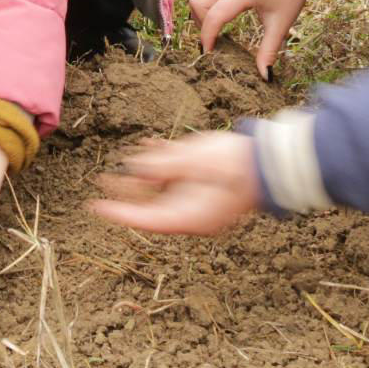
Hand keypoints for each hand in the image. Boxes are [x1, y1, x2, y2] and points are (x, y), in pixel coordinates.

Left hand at [89, 131, 260, 235]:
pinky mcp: (205, 187)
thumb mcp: (196, 160)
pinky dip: (165, 164)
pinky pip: (178, 179)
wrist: (271, 161)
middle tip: (104, 180)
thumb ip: (164, 165)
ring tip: (134, 155)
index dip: (120, 214)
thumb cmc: (237, 163)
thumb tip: (137, 168)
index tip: (97, 207)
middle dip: (129, 191)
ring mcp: (199, 201)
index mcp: (191, 216)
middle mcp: (192, 213)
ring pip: (163, 190)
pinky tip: (154, 146)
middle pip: (151, 206)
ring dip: (147, 172)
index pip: (147, 221)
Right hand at [191, 0, 315, 78]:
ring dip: (198, 12)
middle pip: (198, 1)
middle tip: (213, 41)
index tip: (209, 54)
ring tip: (212, 29)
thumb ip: (269, 50)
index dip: (207, 36)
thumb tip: (264, 76)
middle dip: (201, 24)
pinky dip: (202, 3)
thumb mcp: (281, 24)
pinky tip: (215, 16)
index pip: (215, 14)